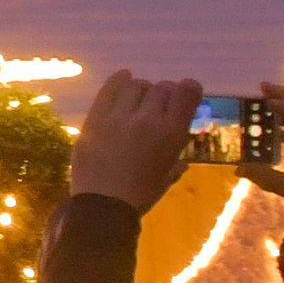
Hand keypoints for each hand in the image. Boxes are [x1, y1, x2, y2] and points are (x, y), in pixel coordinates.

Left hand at [66, 70, 201, 215]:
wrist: (102, 205)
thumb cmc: (139, 196)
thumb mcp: (166, 179)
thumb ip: (176, 165)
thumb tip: (182, 162)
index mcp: (172, 134)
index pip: (186, 93)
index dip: (187, 89)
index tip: (185, 92)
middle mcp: (149, 119)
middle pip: (160, 88)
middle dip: (162, 94)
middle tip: (157, 104)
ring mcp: (120, 117)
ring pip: (135, 86)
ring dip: (141, 90)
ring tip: (138, 100)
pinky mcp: (96, 118)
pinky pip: (109, 89)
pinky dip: (119, 80)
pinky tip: (123, 77)